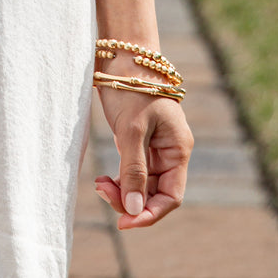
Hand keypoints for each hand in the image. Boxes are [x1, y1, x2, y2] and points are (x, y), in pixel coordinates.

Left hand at [93, 91, 193, 228]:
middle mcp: (170, 152)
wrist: (122, 55)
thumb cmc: (131, 88)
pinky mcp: (138, 142)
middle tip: (101, 190)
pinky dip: (118, 179)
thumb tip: (133, 209)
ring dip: (122, 191)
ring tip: (99, 184)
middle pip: (155, 193)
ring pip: (141, 185)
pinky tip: (103, 178)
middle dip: (130, 200)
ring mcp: (154, 147)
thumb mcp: (131, 130)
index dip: (149, 214)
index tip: (123, 222)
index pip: (171, 196)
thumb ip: (133, 170)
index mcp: (178, 149)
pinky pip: (132, 172)